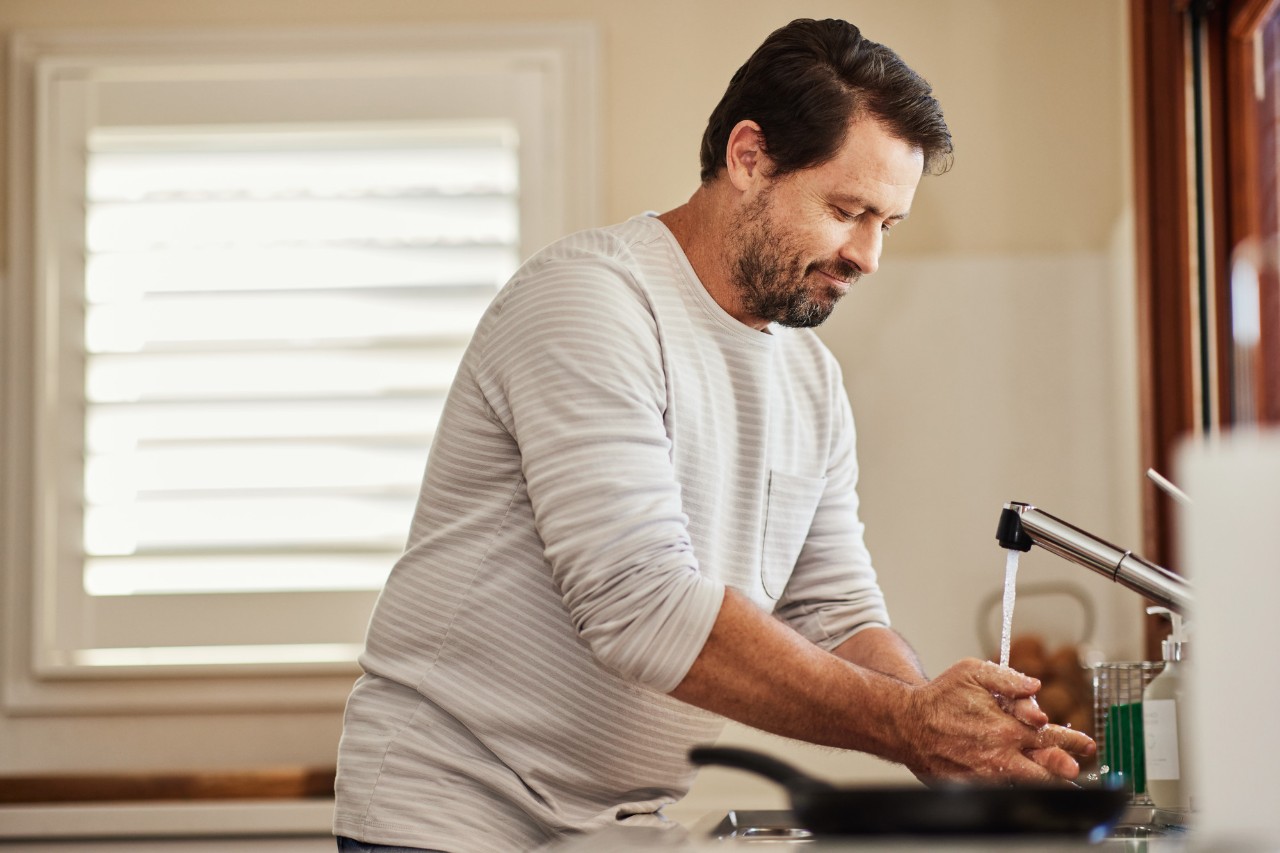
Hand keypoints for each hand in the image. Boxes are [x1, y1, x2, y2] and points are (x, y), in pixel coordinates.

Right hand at [901, 659, 1091, 784]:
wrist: (905, 724)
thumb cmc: (939, 697)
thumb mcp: (972, 672)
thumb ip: (1007, 678)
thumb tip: (1036, 685)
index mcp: (1006, 726)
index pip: (1050, 736)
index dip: (1072, 741)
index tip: (1087, 745)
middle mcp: (1000, 754)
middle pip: (1046, 769)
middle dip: (1065, 770)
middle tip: (1076, 770)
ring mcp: (987, 774)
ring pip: (1026, 784)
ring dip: (1045, 783)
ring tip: (1061, 785)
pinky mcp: (973, 786)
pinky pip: (1001, 789)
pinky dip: (1013, 786)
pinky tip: (1020, 784)